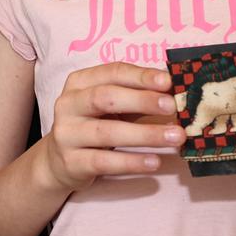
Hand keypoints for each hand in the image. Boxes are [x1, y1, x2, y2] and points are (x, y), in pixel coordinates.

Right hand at [40, 62, 184, 191]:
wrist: (59, 162)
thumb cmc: (93, 125)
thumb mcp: (111, 106)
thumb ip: (137, 97)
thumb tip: (174, 93)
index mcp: (79, 82)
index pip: (112, 72)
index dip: (141, 76)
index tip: (169, 81)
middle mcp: (68, 104)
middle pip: (105, 97)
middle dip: (141, 100)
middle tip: (172, 106)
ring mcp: (66, 134)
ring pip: (106, 132)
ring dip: (145, 134)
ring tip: (175, 137)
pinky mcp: (71, 162)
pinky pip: (104, 161)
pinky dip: (131, 162)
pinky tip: (154, 162)